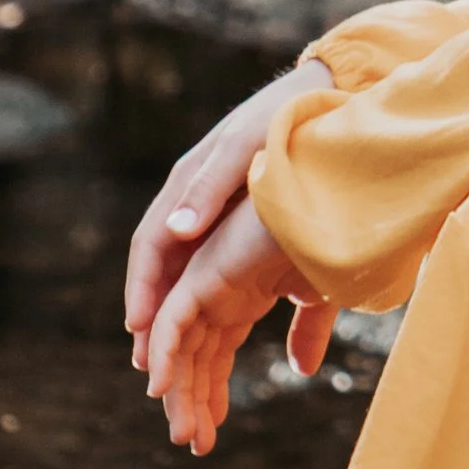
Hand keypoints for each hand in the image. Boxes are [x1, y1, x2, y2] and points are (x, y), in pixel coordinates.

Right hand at [125, 61, 336, 370]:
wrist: (330, 95)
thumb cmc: (286, 118)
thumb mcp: (247, 148)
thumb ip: (212, 189)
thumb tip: (177, 231)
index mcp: (188, 184)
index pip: (151, 245)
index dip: (142, 289)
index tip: (138, 330)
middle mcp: (194, 204)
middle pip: (164, 271)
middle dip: (153, 321)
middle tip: (152, 372)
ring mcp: (218, 218)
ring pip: (188, 279)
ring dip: (179, 324)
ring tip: (177, 372)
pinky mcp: (246, 228)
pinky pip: (219, 276)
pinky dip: (211, 312)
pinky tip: (219, 342)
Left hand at [143, 192, 329, 456]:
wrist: (340, 199)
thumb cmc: (335, 234)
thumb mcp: (322, 297)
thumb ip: (308, 332)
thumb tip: (302, 370)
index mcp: (240, 293)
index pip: (213, 353)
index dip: (210, 393)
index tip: (211, 433)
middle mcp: (216, 288)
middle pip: (190, 354)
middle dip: (190, 400)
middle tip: (193, 444)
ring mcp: (207, 279)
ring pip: (176, 344)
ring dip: (177, 389)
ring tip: (183, 433)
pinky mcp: (204, 271)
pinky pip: (172, 320)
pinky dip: (163, 354)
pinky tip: (162, 390)